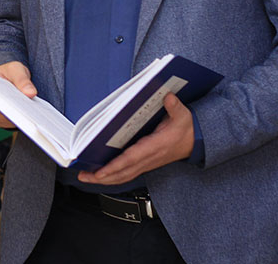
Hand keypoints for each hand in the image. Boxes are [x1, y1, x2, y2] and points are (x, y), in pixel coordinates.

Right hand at [0, 61, 35, 128]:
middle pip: (0, 113)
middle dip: (16, 113)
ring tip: (35, 116)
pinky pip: (11, 124)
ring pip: (7, 121)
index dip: (6, 103)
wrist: (4, 77)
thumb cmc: (7, 72)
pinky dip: (21, 121)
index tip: (20, 106)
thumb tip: (31, 93)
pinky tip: (32, 117)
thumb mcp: (15, 69)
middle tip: (32, 113)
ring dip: (20, 119)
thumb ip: (22, 79)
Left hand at [76, 93, 193, 185]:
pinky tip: (100, 175)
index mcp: (155, 147)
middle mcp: (148, 158)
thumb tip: (168, 97)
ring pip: (122, 176)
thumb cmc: (185, 129)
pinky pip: (126, 173)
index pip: (132, 159)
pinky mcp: (143, 164)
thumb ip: (175, 107)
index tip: (100, 171)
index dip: (115, 166)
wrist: (193, 142)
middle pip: (122, 172)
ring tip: (86, 177)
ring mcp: (145, 163)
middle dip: (102, 176)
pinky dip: (112, 176)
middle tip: (83, 176)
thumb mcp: (183, 116)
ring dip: (104, 179)